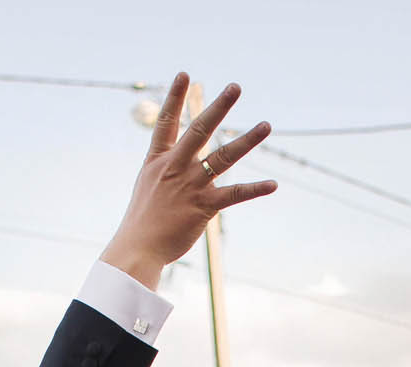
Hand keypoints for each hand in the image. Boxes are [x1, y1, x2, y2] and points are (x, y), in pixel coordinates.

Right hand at [100, 74, 275, 288]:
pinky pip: (234, 195)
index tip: (185, 75)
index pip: (166, 122)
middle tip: (236, 87)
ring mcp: (190, 185)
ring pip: (223, 157)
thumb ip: (162, 169)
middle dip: (219, 107)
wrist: (137, 247)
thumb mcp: (147, 187)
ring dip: (247, 140)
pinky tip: (273, 184)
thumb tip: (171, 160)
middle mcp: (175, 167)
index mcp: (158, 161)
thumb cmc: (142, 221)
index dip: (175, 97)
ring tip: (266, 125)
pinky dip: (255, 190)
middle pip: (199, 130)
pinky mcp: (204, 207)